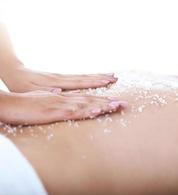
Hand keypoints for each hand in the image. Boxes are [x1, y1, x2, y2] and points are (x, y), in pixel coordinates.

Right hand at [0, 91, 126, 124]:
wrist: (7, 103)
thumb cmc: (23, 103)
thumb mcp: (42, 99)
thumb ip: (52, 96)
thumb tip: (59, 93)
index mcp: (63, 97)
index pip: (86, 97)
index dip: (102, 99)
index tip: (115, 100)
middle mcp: (65, 98)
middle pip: (90, 99)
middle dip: (108, 102)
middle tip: (125, 104)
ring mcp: (60, 104)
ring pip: (85, 104)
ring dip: (102, 105)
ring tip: (117, 106)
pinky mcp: (53, 111)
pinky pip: (73, 112)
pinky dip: (86, 111)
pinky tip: (97, 111)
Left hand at [1, 66, 117, 92]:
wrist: (15, 72)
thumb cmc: (22, 85)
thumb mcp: (31, 91)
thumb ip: (46, 92)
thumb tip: (58, 90)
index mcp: (58, 83)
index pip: (80, 83)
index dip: (95, 83)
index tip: (108, 82)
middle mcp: (63, 79)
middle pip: (86, 80)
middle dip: (102, 80)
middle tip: (116, 79)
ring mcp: (63, 78)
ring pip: (84, 77)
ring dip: (98, 77)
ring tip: (111, 76)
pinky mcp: (61, 78)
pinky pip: (79, 78)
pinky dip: (90, 77)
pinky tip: (96, 78)